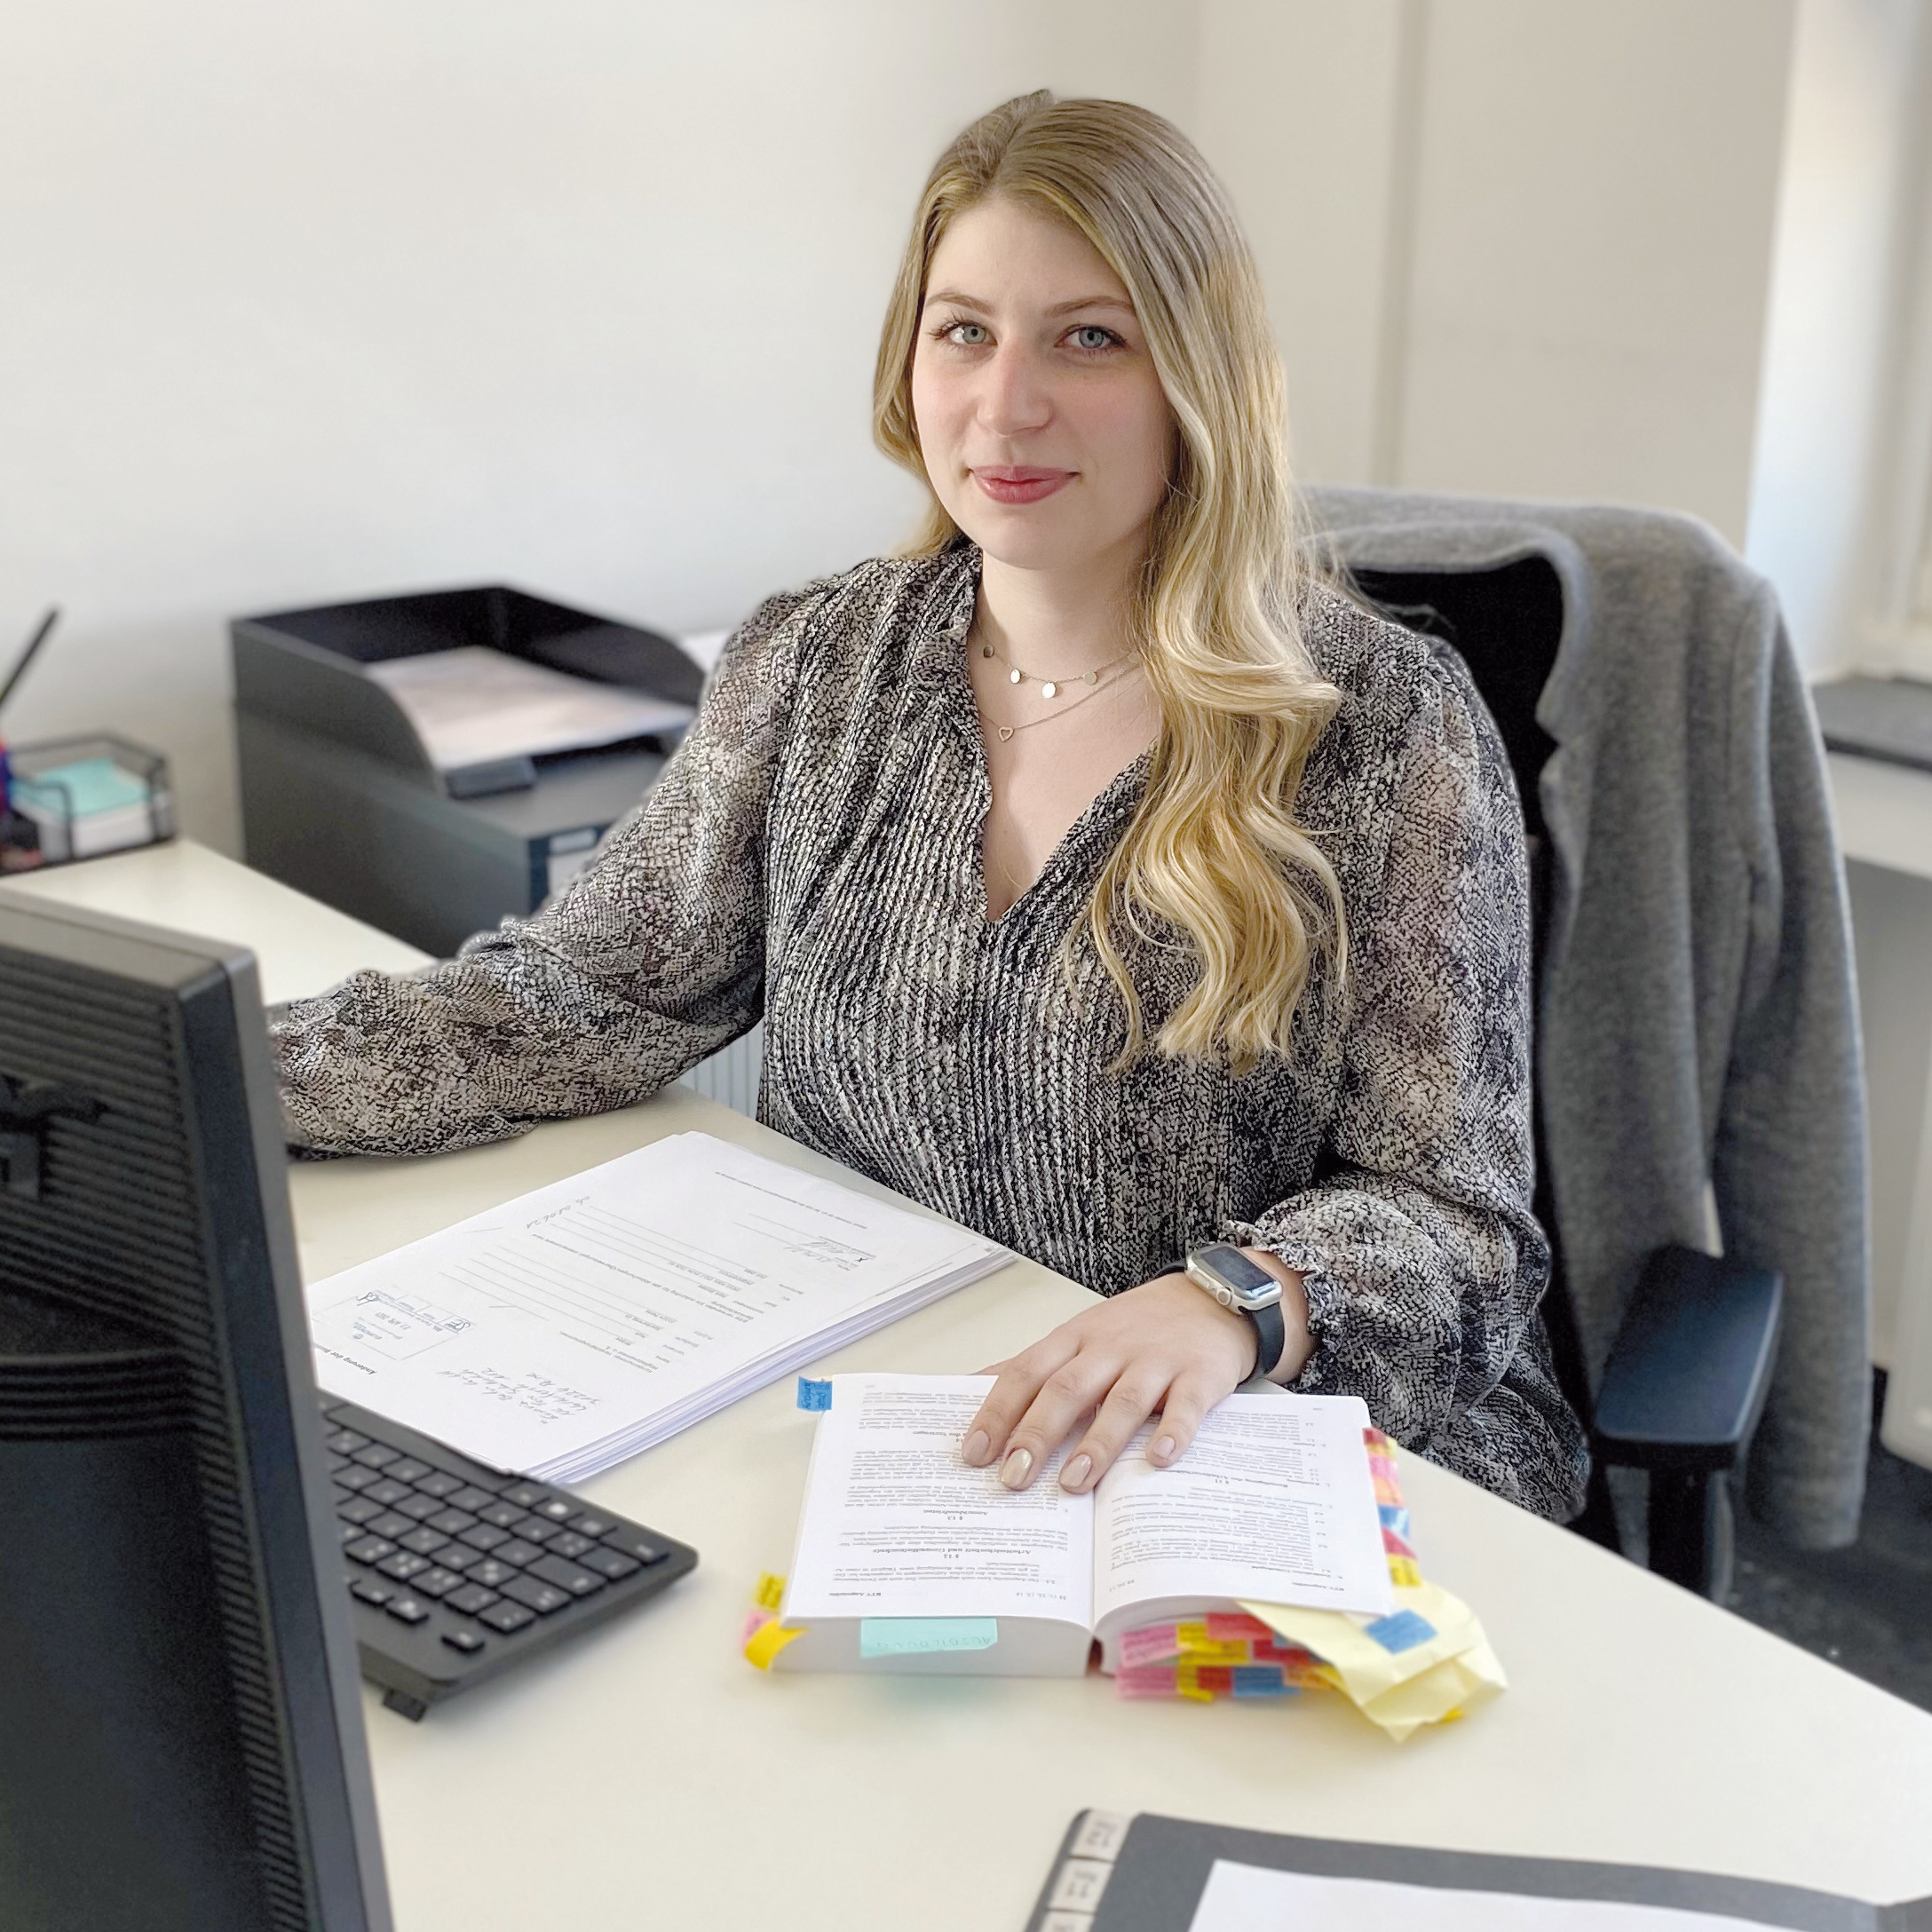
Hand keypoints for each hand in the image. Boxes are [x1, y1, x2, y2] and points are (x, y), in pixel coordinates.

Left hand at [961, 1256, 1310, 1494]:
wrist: (1210, 1297)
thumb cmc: (1137, 1326)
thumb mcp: (1079, 1335)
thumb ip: (1034, 1365)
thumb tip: (973, 1388)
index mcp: (1075, 1339)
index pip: (1026, 1373)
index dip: (998, 1412)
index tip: (974, 1453)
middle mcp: (1111, 1347)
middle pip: (1067, 1389)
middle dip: (1036, 1434)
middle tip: (1013, 1478)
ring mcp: (1156, 1361)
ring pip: (1121, 1401)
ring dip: (1096, 1443)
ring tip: (1074, 1482)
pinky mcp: (1200, 1375)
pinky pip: (1186, 1405)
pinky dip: (1173, 1432)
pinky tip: (1158, 1459)